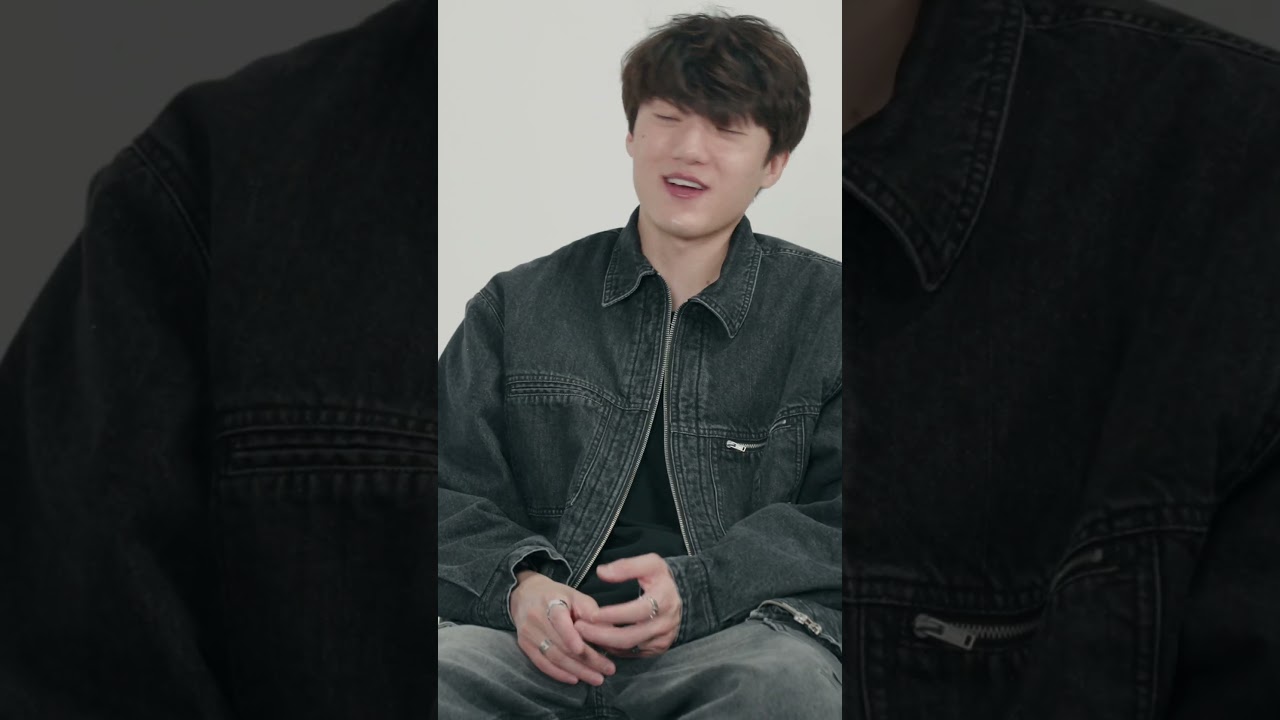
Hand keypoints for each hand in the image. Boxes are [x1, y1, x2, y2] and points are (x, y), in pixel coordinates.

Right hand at [509, 570, 616, 685]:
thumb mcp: (576, 596)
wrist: (526, 595)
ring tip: (597, 678)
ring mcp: (529, 634)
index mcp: (550, 601)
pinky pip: (542, 664)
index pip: (559, 620)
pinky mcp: (525, 646)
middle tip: (608, 670)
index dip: (569, 636)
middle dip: (586, 660)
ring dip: (577, 670)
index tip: (582, 650)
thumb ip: (593, 615)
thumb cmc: (558, 596)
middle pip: (561, 644)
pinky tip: (575, 679)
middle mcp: (536, 618)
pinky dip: (559, 674)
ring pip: (553, 657)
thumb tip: (612, 636)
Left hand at [574, 554, 682, 657]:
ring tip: (584, 635)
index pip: (636, 612)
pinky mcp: (658, 649)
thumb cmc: (660, 578)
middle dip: (601, 635)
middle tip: (579, 628)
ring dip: (604, 643)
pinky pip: (632, 653)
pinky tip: (599, 640)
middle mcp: (665, 623)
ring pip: (629, 648)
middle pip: (630, 637)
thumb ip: (626, 566)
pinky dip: (614, 649)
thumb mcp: (650, 563)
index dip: (613, 615)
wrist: (681, 596)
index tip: (592, 613)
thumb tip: (602, 572)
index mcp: (664, 599)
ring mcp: (662, 639)